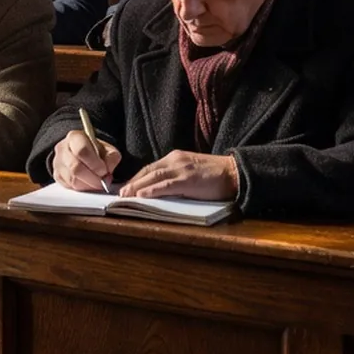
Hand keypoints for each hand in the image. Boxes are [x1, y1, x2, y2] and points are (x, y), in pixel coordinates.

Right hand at [52, 129, 121, 192]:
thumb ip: (111, 157)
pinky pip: (69, 186)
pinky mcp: (57, 175)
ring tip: (97, 183)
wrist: (82, 152)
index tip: (104, 171)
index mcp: (75, 137)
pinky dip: (82, 188)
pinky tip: (89, 184)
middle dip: (92, 178)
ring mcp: (57, 163)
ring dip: (88, 185)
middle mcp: (62, 148)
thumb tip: (108, 170)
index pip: (82, 151)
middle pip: (75, 167)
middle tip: (103, 182)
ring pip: (72, 180)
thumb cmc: (95, 150)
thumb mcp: (107, 149)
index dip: (94, 164)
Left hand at [118, 150, 237, 200]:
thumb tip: (158, 189)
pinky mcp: (188, 180)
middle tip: (118, 193)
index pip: (150, 167)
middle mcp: (176, 160)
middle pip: (148, 170)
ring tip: (124, 195)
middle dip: (132, 182)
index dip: (136, 178)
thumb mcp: (191, 171)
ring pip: (153, 177)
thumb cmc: (214, 175)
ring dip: (137, 186)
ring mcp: (182, 169)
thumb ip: (175, 176)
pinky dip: (152, 190)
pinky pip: (166, 185)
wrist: (234, 172)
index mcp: (175, 157)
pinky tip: (142, 195)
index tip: (124, 187)